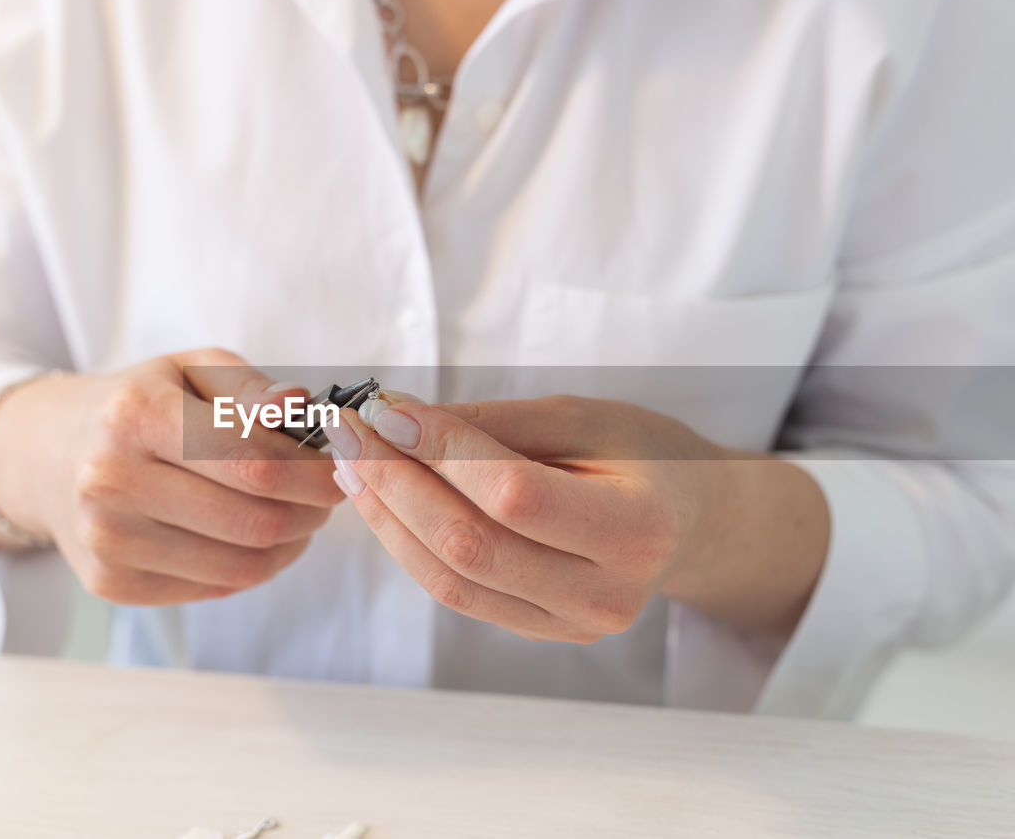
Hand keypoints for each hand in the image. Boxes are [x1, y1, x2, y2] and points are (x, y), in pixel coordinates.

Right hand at [0, 349, 342, 604]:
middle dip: (310, 512)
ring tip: (300, 518)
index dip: (313, 473)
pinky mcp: (111, 583)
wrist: (51, 455)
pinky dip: (254, 569)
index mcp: (134, 415)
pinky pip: (214, 589)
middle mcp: (109, 480)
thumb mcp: (189, 370)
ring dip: (291, 545)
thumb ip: (249, 388)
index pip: (252, 461)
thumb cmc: (139, 405)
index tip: (340, 469)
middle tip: (327, 497)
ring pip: (241, 565)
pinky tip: (259, 540)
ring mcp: (107, 540)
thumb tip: (298, 406)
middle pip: (253, 520)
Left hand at [326, 396, 828, 641]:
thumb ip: (496, 423)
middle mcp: (607, 593)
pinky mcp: (542, 631)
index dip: (441, 450)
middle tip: (349, 431)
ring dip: (388, 518)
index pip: (514, 495)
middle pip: (471, 546)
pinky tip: (383, 501)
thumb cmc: (643, 453)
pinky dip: (410, 545)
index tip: (385, 407)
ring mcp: (573, 624)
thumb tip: (398, 421)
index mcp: (637, 528)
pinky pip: (458, 594)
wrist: (689, 520)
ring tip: (352, 463)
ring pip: (451, 580)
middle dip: (396, 483)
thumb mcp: (585, 417)